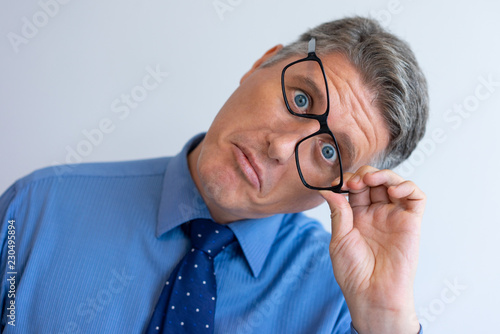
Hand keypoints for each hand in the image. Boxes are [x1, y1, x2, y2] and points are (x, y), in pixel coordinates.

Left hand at [320, 166, 424, 333]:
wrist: (372, 293)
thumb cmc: (353, 272)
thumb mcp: (339, 238)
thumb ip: (338, 211)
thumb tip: (327, 190)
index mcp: (357, 216)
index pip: (355, 187)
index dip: (348, 180)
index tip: (336, 183)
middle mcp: (376, 213)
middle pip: (374, 181)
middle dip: (363, 175)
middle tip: (354, 183)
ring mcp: (394, 216)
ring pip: (394, 183)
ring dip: (384, 175)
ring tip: (371, 180)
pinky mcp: (411, 222)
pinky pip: (416, 197)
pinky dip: (407, 186)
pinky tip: (393, 190)